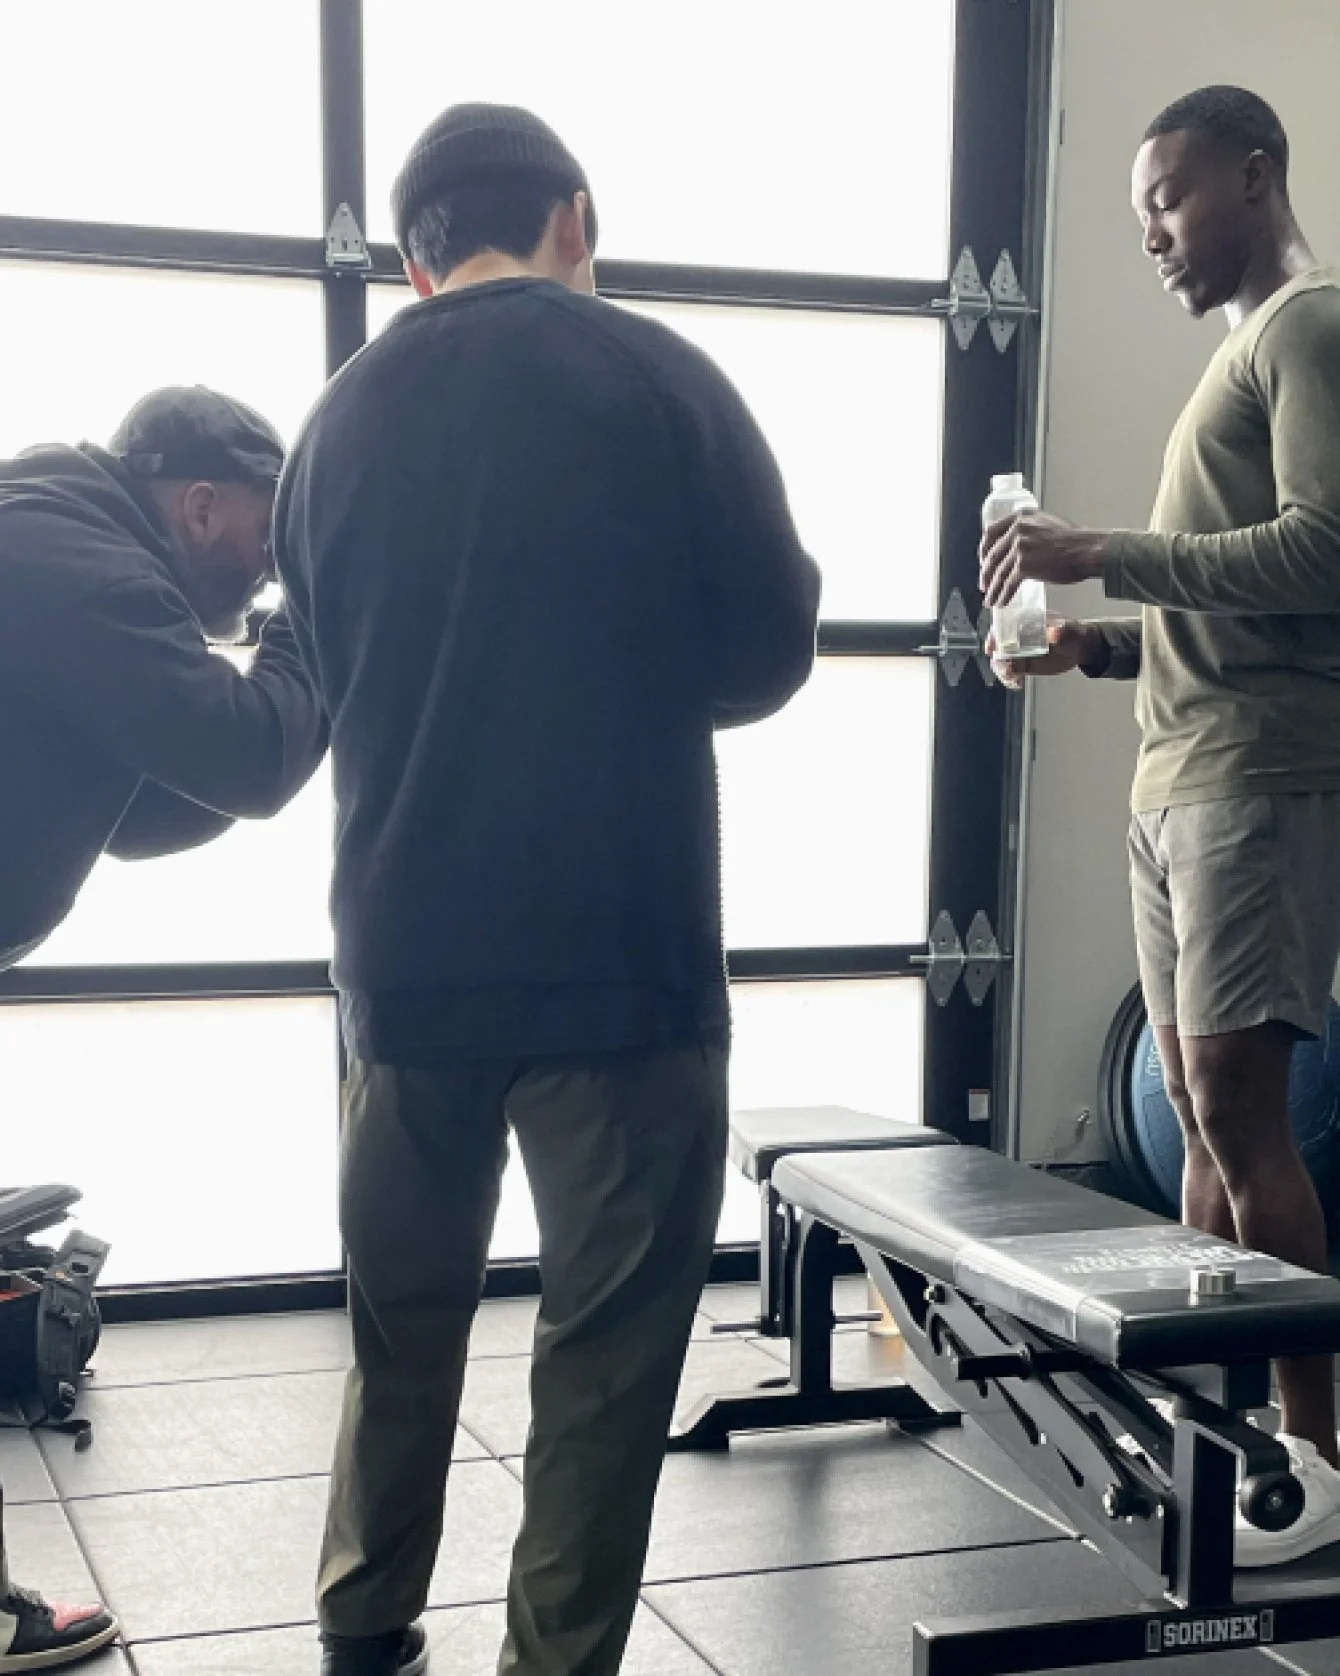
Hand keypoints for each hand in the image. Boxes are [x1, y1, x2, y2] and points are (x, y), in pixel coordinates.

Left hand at [979, 511, 1106, 606]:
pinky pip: (1008, 583)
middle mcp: (1017, 529)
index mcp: (1021, 516)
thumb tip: (1015, 546)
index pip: (991, 532)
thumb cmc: (1073, 541)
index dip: (984, 550)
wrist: (1086, 550)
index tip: (983, 562)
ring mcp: (1019, 547)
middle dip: (986, 574)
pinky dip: (1003, 595)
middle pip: (992, 555)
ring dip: (993, 589)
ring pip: (999, 572)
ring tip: (990, 600)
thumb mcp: (1046, 524)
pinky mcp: (1024, 565)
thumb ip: (1028, 530)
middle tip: (984, 586)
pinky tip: (1001, 602)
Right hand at [988, 617, 1104, 689]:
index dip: (993, 636)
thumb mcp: (1067, 630)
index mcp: (1023, 620)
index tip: (991, 648)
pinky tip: (1018, 684)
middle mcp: (1016, 636)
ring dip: (1002, 671)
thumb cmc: (1071, 632)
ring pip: (1001, 661)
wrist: (1079, 648)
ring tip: (1014, 679)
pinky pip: (1010, 672)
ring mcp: (1017, 651)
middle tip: (1006, 670)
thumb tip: (1052, 633)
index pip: (1002, 625)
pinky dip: (1010, 679)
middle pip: (997, 646)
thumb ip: (1060, 631)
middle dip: (997, 659)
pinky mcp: (1021, 665)